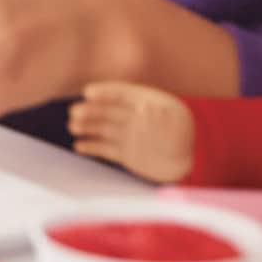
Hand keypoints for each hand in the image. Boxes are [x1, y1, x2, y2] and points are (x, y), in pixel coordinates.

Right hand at [69, 82, 194, 184]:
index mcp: (146, 103)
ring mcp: (128, 135)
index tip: (88, 93)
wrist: (189, 169)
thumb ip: (162, 118)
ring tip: (73, 127)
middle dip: (90, 110)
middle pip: (107, 110)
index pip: (121, 94)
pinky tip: (78, 146)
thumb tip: (144, 108)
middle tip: (75, 113)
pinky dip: (91, 146)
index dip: (104, 92)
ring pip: (102, 128)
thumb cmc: (185, 142)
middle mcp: (133, 117)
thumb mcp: (179, 127)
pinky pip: (104, 148)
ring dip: (87, 126)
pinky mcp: (124, 153)